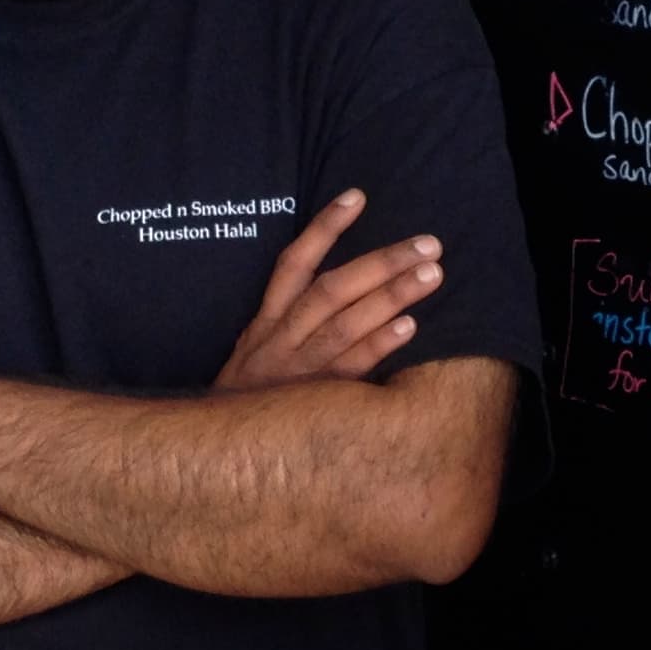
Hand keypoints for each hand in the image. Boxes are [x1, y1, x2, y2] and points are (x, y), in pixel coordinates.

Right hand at [215, 190, 444, 391]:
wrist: (218, 453)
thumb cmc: (251, 396)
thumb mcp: (257, 350)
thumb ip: (290, 319)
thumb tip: (344, 283)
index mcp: (266, 322)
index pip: (293, 263)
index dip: (324, 228)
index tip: (357, 196)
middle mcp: (280, 340)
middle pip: (332, 290)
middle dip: (382, 263)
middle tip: (428, 244)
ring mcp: (298, 371)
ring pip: (345, 325)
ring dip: (391, 297)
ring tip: (432, 275)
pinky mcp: (314, 401)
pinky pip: (349, 369)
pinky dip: (378, 346)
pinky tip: (409, 327)